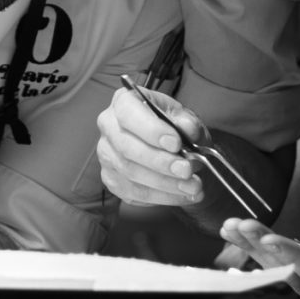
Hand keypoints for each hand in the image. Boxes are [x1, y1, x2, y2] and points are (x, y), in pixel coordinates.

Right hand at [97, 84, 206, 206]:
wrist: (172, 150)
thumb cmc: (174, 128)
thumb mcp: (185, 118)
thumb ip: (188, 122)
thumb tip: (188, 129)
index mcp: (124, 102)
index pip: (128, 113)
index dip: (151, 130)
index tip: (176, 143)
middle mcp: (108, 126)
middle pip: (126, 147)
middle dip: (160, 162)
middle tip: (186, 170)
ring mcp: (107, 155)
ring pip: (130, 173)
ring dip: (165, 183)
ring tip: (193, 186)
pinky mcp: (112, 179)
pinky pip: (134, 192)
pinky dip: (162, 196)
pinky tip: (183, 195)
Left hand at [220, 209, 299, 298]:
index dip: (290, 255)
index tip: (268, 239)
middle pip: (288, 270)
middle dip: (260, 247)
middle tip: (238, 226)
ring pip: (278, 268)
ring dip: (252, 247)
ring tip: (230, 226)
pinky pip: (278, 263)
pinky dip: (257, 247)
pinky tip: (238, 232)